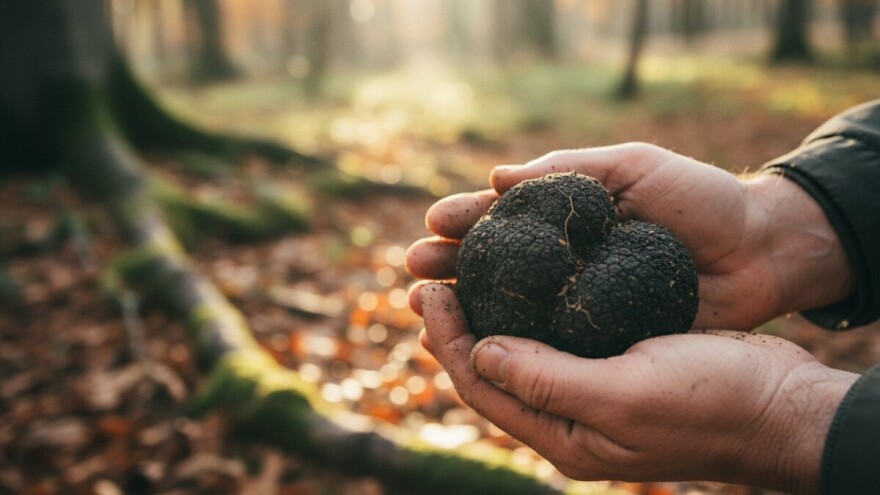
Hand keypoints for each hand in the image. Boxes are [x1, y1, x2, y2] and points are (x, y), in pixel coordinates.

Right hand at [407, 143, 852, 329]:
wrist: (760, 251)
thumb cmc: (699, 200)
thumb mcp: (633, 167)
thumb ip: (567, 169)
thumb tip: (497, 178)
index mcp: (567, 216)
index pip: (503, 218)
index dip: (465, 219)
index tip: (433, 222)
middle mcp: (565, 262)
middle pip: (494, 265)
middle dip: (449, 265)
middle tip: (413, 270)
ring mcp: (579, 302)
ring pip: (510, 309)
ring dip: (466, 308)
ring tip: (425, 307)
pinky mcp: (601, 338)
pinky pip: (548, 343)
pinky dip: (511, 345)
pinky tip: (480, 345)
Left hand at [419, 283, 857, 493]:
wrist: (782, 403)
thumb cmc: (712, 402)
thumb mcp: (624, 395)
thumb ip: (548, 381)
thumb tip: (479, 354)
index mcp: (566, 437)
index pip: (483, 388)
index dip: (448, 342)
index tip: (430, 293)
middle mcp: (571, 419)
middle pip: (493, 372)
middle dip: (455, 328)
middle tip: (427, 280)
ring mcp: (593, 393)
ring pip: (521, 353)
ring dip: (487, 316)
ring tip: (458, 277)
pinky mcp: (616, 365)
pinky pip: (555, 339)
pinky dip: (529, 312)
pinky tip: (522, 285)